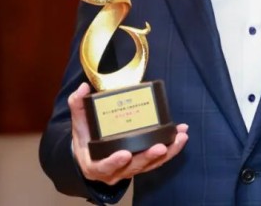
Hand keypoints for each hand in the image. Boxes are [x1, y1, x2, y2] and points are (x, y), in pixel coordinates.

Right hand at [68, 82, 188, 184]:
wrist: (91, 157)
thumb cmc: (85, 141)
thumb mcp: (79, 125)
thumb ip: (78, 106)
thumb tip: (83, 88)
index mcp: (95, 165)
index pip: (104, 167)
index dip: (114, 162)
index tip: (124, 154)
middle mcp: (115, 171)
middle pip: (133, 167)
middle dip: (148, 157)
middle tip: (160, 147)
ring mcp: (131, 169)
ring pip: (151, 164)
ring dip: (168, 152)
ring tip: (180, 137)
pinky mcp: (143, 164)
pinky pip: (159, 160)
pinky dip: (172, 149)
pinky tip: (182, 136)